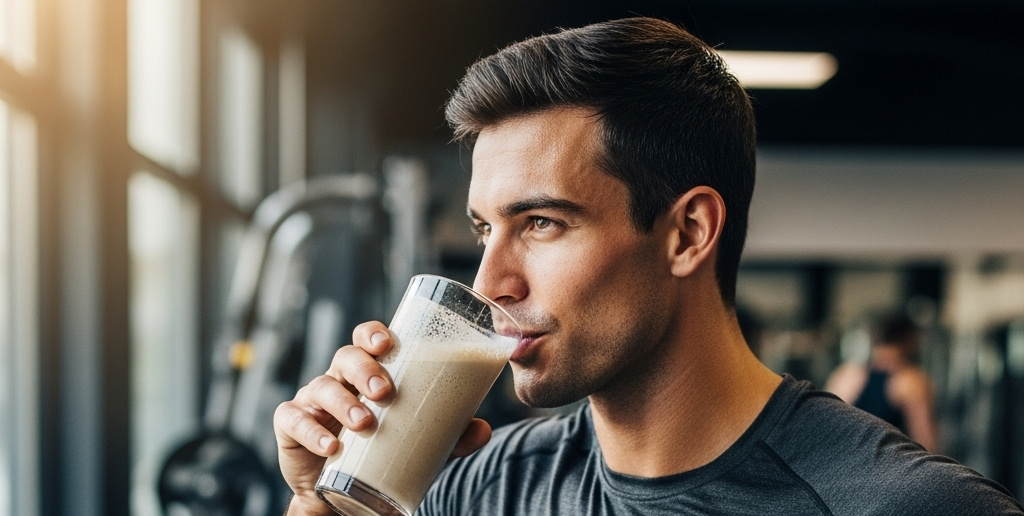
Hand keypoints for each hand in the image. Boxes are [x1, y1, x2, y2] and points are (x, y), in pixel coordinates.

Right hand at [273, 321, 493, 514]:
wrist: (344, 491)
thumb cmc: (381, 449)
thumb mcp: (418, 440)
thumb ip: (450, 435)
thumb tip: (484, 429)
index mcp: (368, 372)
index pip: (367, 339)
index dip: (374, 333)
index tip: (388, 343)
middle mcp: (338, 379)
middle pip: (346, 357)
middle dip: (365, 369)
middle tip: (385, 391)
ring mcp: (312, 400)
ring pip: (322, 386)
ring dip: (345, 402)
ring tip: (366, 422)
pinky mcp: (290, 425)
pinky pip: (294, 420)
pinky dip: (311, 432)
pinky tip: (331, 447)